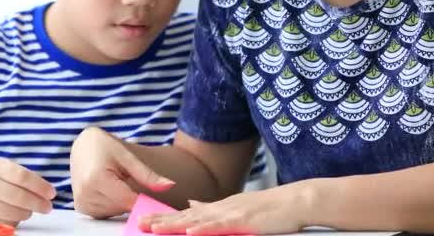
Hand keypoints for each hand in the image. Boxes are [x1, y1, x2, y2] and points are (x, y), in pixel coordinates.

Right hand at [0, 158, 55, 224]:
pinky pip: (3, 224)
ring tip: (29, 210)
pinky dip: (13, 222)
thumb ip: (23, 176)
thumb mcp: (2, 168)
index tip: (52, 193)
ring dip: (27, 213)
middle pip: (20, 197)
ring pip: (13, 213)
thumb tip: (46, 191)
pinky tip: (13, 215)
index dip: (41, 186)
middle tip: (47, 206)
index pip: (23, 177)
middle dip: (38, 204)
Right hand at [70, 127, 174, 218]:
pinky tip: (110, 188)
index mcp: (96, 179)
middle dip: (131, 197)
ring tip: (116, 181)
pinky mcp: (81, 207)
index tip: (155, 199)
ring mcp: (82, 202)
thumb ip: (147, 175)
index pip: (128, 200)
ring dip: (121, 201)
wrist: (82, 146)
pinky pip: (106, 212)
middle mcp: (86, 194)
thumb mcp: (127, 156)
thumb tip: (169, 185)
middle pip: (122, 207)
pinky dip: (112, 204)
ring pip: (115, 212)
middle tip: (128, 180)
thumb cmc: (104, 147)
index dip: (144, 201)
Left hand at [139, 186, 304, 234]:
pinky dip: (204, 229)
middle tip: (139, 225)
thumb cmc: (268, 208)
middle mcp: (220, 209)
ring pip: (198, 221)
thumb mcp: (235, 207)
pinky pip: (220, 226)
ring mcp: (231, 213)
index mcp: (218, 208)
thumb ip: (211, 208)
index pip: (186, 215)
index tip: (144, 221)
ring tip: (155, 229)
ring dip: (175, 226)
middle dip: (162, 222)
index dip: (164, 219)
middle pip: (185, 217)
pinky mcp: (244, 220)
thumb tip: (191, 203)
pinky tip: (190, 232)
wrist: (294, 200)